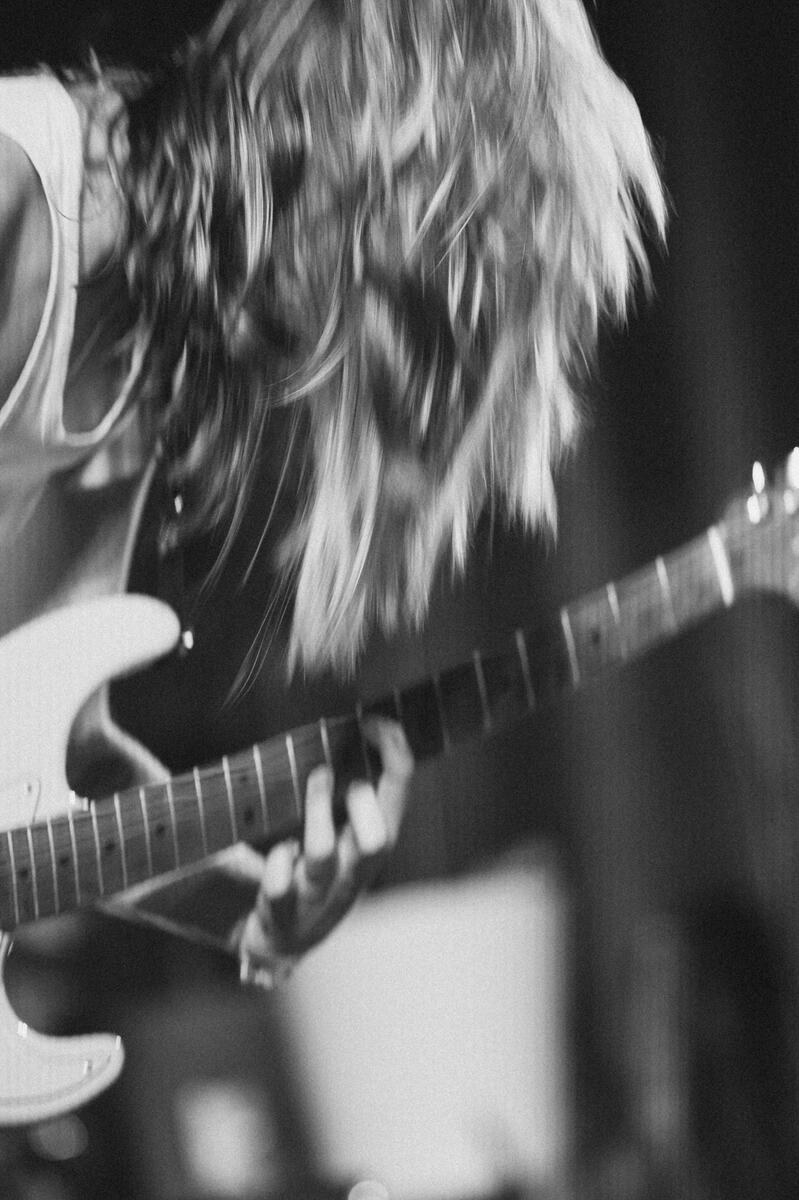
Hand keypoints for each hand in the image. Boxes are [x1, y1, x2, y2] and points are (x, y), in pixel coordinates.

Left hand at [237, 717, 412, 984]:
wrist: (280, 945)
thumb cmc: (314, 876)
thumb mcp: (341, 836)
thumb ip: (350, 795)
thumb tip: (348, 733)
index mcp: (369, 846)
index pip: (396, 798)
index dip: (394, 758)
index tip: (376, 724)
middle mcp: (352, 873)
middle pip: (379, 841)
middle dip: (363, 801)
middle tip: (338, 773)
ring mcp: (317, 895)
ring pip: (322, 855)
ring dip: (316, 812)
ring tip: (311, 780)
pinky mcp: (282, 913)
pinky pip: (278, 885)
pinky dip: (276, 862)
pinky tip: (278, 852)